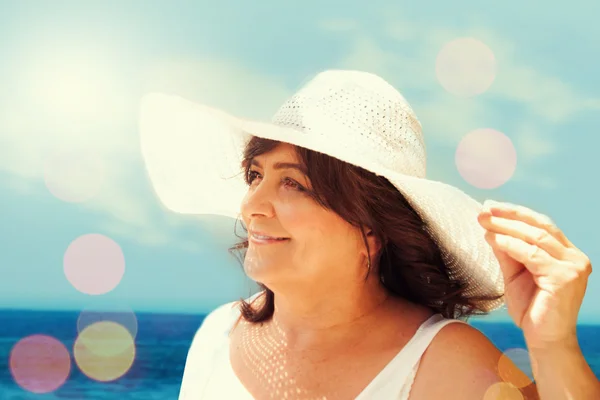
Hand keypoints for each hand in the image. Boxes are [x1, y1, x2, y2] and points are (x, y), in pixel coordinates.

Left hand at [477, 200, 591, 350]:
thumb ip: (507, 252)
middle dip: (508, 215)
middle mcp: (575, 258)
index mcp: (566, 254)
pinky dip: (509, 244)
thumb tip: (490, 227)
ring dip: (505, 227)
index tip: (490, 205)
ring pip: (535, 238)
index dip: (516, 213)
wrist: (543, 341)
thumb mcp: (515, 274)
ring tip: (483, 222)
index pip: (541, 225)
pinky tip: (492, 239)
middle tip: (483, 209)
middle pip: (539, 227)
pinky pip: (532, 255)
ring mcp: (573, 268)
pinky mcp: (564, 278)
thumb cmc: (531, 309)